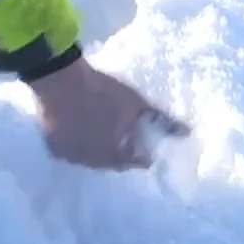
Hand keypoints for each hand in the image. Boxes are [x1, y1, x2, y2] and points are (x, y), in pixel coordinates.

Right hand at [29, 56, 190, 170]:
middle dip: (122, 150)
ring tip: (100, 128)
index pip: (140, 161)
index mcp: (118, 155)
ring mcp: (74, 158)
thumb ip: (162, 120)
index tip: (144, 138)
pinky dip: (79, 144)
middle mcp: (96, 163)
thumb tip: (187, 132)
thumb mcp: (136, 102)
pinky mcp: (56, 150)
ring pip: (92, 159)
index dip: (144, 149)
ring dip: (99, 148)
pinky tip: (80, 129)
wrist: (60, 80)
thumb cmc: (102, 91)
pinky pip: (72, 153)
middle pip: (116, 162)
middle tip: (122, 131)